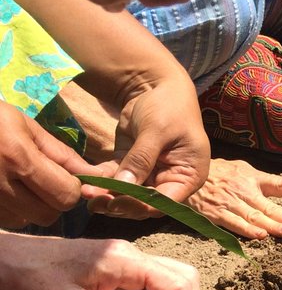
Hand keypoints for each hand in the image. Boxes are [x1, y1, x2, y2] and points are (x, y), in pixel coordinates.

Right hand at [0, 103, 89, 227]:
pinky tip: (3, 189)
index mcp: (18, 158)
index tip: (66, 177)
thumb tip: (97, 176)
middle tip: (43, 181)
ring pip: (26, 221)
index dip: (73, 187)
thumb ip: (63, 156)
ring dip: (31, 207)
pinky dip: (11, 210)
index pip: (66, 195)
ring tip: (19, 182)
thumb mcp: (27, 127)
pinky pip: (5, 221)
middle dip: (54, 200)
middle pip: (48, 215)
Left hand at [87, 72, 210, 217]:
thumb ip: (141, 159)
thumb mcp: (157, 131)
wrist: (156, 84)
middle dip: (119, 203)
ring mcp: (150, 172)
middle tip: (95, 202)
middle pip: (144, 202)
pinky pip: (116, 177)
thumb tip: (124, 186)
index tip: (117, 202)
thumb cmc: (169, 106)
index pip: (165, 202)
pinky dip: (102, 180)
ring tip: (86, 193)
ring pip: (127, 193)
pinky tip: (86, 182)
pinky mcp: (131, 163)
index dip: (142, 205)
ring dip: (107, 195)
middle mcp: (170, 179)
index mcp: (188, 176)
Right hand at [186, 158, 281, 238]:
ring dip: (272, 226)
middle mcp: (244, 190)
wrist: (184, 174)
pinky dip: (247, 231)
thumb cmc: (220, 173)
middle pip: (269, 206)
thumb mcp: (245, 170)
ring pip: (254, 217)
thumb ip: (271, 179)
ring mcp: (230, 203)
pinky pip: (233, 224)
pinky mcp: (215, 214)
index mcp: (254, 178)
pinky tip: (260, 236)